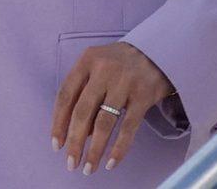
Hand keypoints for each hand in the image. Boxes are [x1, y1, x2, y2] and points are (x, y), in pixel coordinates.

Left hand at [52, 40, 171, 172]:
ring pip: (104, 123)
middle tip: (72, 163)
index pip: (65, 96)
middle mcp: (104, 70)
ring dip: (95, 150)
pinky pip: (128, 127)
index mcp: (87, 60)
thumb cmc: (121, 63)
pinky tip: (111, 162)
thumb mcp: (98, 66)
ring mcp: (125, 82)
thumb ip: (85, 92)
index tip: (57, 145)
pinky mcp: (143, 95)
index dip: (58, 123)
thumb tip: (81, 133)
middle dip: (75, 142)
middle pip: (82, 112)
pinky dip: (119, 148)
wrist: (159, 49)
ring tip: (89, 167)